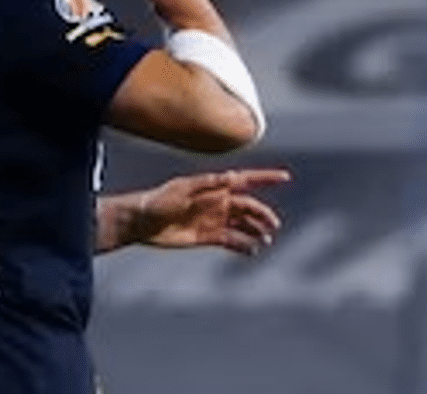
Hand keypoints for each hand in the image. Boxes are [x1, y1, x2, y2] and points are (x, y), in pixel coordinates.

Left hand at [137, 169, 288, 254]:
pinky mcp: (208, 237)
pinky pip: (232, 241)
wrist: (141, 222)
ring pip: (243, 224)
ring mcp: (214, 220)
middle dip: (263, 214)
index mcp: (213, 187)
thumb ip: (207, 184)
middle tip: (273, 225)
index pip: (244, 180)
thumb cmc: (158, 201)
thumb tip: (231, 176)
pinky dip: (244, 245)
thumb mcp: (181, 189)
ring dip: (256, 231)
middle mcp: (217, 202)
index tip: (285, 177)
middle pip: (248, 206)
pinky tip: (253, 251)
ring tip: (266, 240)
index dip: (265, 178)